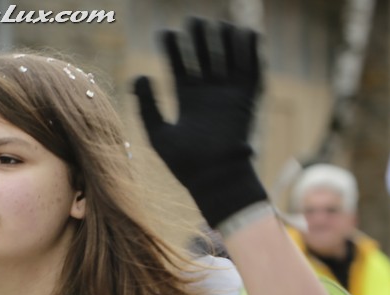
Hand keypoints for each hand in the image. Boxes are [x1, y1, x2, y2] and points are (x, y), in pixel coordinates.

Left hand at [134, 18, 266, 228]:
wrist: (215, 178)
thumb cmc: (184, 162)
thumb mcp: (158, 133)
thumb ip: (147, 105)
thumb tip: (138, 75)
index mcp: (188, 100)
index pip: (180, 66)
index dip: (173, 49)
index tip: (164, 33)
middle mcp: (209, 94)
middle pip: (204, 56)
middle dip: (199, 37)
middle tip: (192, 20)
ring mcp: (229, 95)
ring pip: (228, 58)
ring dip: (222, 39)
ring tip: (213, 24)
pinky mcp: (247, 99)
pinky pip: (251, 70)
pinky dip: (250, 51)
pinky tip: (242, 32)